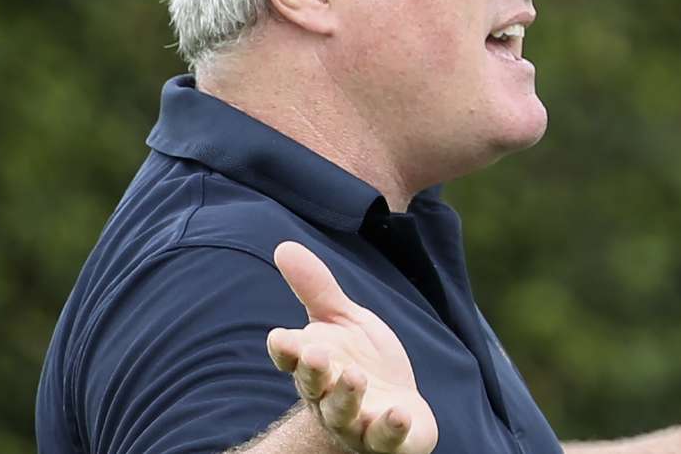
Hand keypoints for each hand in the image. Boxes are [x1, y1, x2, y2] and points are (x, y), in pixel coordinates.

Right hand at [266, 241, 437, 453]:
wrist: (394, 412)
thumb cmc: (360, 362)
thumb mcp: (342, 322)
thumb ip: (316, 290)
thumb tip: (283, 245)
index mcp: (315, 365)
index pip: (292, 358)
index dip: (286, 349)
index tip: (280, 337)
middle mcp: (329, 398)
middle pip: (315, 387)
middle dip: (314, 372)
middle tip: (316, 353)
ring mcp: (358, 423)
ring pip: (345, 415)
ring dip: (347, 397)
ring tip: (355, 376)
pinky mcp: (389, 441)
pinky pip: (387, 440)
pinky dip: (391, 428)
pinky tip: (400, 413)